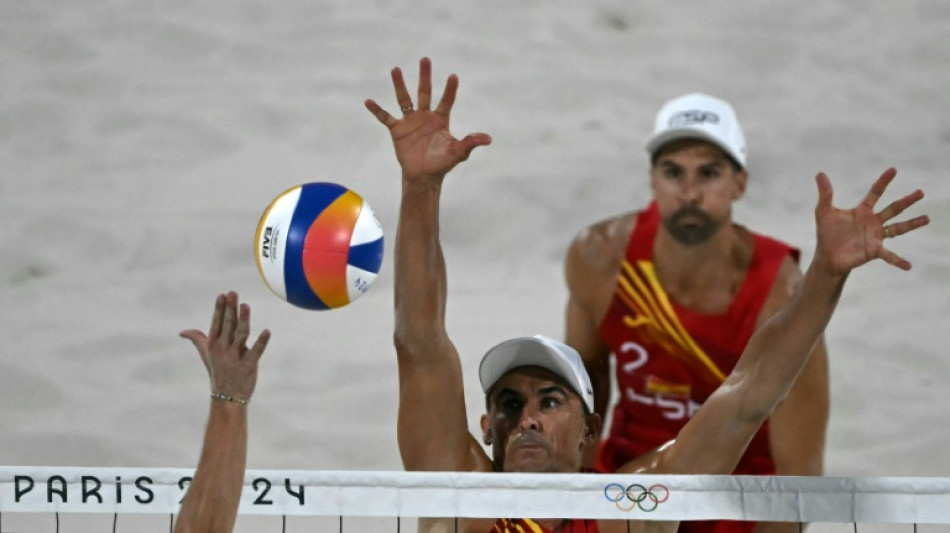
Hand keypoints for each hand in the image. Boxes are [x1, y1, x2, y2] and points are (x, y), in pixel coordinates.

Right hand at [180, 291, 269, 401]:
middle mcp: (223, 349)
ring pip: (241, 335)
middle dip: (230, 309)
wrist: (227, 398)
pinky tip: (267, 331)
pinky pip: (256, 352)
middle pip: (228, 325)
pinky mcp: (248, 365)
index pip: (217, 323)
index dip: (220, 309)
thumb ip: (198, 339)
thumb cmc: (218, 372)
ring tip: (246, 306)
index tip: (222, 295)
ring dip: (243, 320)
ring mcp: (235, 357)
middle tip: (233, 293)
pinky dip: (261, 342)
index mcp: (214, 344)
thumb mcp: (206, 355)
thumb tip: (182, 332)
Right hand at [365, 57, 491, 182]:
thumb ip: (470, 143)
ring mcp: (410, 122)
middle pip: (425, 92)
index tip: (453, 76)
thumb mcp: (458, 153)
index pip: (446, 100)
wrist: (423, 176)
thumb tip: (488, 139)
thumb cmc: (442, 164)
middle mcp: (425, 116)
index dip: (450, 89)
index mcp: (440, 119)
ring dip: (400, 85)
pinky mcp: (397, 130)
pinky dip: (377, 110)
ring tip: (396, 69)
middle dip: (425, 76)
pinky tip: (368, 101)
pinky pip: (385, 118)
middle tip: (425, 59)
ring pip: (404, 99)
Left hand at [814, 167, 928, 274]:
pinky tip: (908, 266)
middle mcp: (873, 222)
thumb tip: (820, 174)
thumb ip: (825, 194)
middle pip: (893, 208)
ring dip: (912, 224)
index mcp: (862, 211)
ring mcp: (876, 236)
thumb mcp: (824, 212)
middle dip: (906, 201)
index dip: (883, 182)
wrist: (827, 256)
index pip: (875, 193)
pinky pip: (889, 256)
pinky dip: (898, 260)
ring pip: (898, 228)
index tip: (893, 170)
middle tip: (920, 192)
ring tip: (926, 218)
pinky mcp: (874, 251)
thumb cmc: (827, 233)